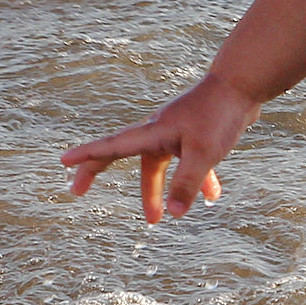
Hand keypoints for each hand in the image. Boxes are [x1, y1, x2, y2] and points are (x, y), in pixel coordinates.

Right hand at [59, 76, 257, 223]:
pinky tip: (213, 196)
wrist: (243, 85)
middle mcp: (158, 131)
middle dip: (102, 173)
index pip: (111, 146)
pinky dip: (196, 179)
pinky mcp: (194, 134)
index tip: (62, 161)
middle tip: (77, 192)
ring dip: (160, 190)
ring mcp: (175, 131)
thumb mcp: (203, 154)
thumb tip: (175, 215)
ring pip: (159, 165)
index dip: (86, 156)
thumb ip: (187, 184)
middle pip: (123, 155)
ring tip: (161, 219)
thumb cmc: (219, 115)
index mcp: (152, 132)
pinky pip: (187, 161)